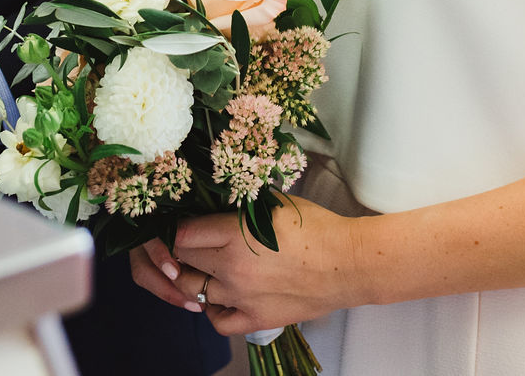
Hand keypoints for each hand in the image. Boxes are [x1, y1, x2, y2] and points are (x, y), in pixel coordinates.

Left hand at [128, 201, 362, 334]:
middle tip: (189, 243)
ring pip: (193, 291)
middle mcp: (231, 269)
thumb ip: (239, 206)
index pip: (182, 234)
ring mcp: (241, 298)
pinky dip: (211, 310)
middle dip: (180, 251)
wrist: (347, 263)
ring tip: (202, 267)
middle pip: (182, 262)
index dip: (177, 227)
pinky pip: (218, 321)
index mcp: (234, 235)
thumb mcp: (273, 203)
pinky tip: (218, 297)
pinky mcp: (255, 319)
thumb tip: (214, 203)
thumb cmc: (316, 227)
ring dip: (192, 278)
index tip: (181, 223)